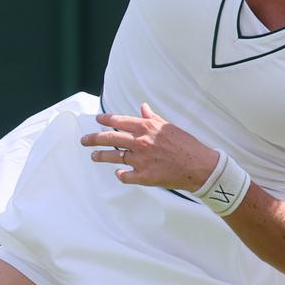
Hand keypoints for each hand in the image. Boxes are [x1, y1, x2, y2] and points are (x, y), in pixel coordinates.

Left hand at [82, 104, 217, 189]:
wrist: (199, 166)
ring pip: (114, 157)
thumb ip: (152, 118)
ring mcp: (141, 160)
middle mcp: (140, 142)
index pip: (119, 121)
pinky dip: (120, 174)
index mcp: (146, 127)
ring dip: (101, 156)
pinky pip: (125, 176)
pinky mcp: (144, 176)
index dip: (105, 120)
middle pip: (110, 138)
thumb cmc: (186, 145)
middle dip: (94, 138)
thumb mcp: (169, 126)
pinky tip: (118, 173)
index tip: (97, 120)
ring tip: (93, 156)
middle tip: (84, 140)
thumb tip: (143, 108)